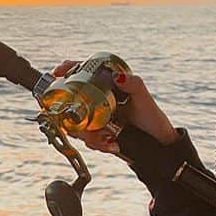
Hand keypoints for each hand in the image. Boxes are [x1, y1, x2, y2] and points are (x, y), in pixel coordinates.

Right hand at [51, 61, 177, 153]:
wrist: (157, 145)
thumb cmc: (152, 118)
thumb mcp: (144, 99)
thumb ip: (134, 85)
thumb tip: (118, 77)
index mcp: (107, 85)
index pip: (83, 72)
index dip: (68, 69)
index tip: (57, 72)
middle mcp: (98, 100)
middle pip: (72, 99)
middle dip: (71, 113)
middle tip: (82, 122)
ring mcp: (95, 117)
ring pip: (76, 123)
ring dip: (86, 133)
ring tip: (105, 138)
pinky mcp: (97, 135)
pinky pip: (87, 140)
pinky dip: (96, 144)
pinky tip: (112, 145)